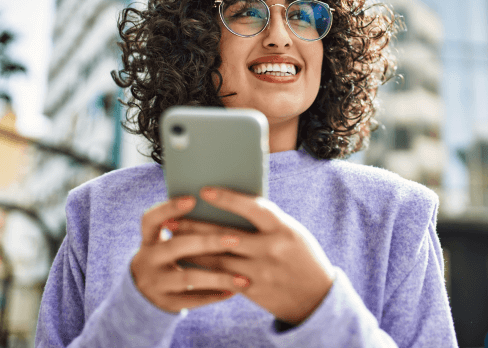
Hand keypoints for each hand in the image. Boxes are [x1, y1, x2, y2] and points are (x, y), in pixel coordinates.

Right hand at [130, 196, 250, 313]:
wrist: (145, 295)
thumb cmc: (171, 257)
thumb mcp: (168, 242)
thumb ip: (188, 228)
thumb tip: (228, 208)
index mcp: (149, 239)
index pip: (152, 219)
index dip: (169, 208)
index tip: (193, 199)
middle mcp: (147, 260)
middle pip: (176, 246)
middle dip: (208, 242)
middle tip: (237, 240)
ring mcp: (154, 284)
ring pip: (188, 277)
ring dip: (218, 276)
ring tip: (244, 277)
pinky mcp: (166, 304)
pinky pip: (194, 299)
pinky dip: (216, 294)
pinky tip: (236, 289)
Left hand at [178, 187, 334, 324]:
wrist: (316, 296)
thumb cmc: (301, 256)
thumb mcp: (291, 232)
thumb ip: (266, 222)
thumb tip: (230, 207)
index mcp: (283, 228)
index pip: (252, 208)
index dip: (228, 199)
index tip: (204, 190)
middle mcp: (271, 249)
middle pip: (225, 235)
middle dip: (195, 226)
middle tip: (172, 219)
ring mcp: (261, 271)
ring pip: (218, 258)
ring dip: (192, 248)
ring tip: (172, 238)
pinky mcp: (252, 289)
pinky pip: (222, 277)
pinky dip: (203, 269)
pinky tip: (187, 261)